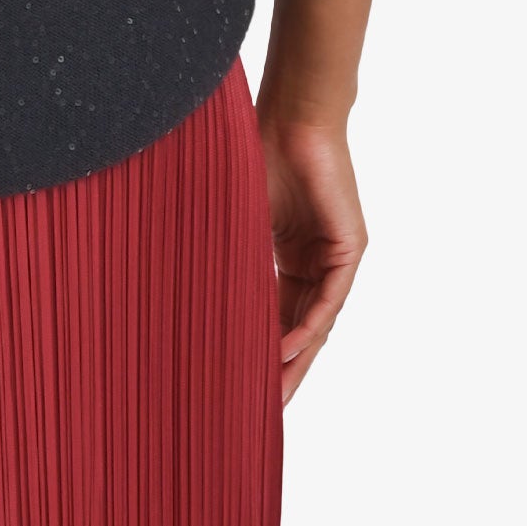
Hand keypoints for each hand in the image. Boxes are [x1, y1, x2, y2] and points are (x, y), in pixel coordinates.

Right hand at [256, 114, 367, 403]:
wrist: (291, 117)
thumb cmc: (258, 154)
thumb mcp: (237, 220)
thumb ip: (228, 256)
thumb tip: (177, 289)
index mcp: (288, 255)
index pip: (276, 313)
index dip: (259, 347)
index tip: (236, 380)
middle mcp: (315, 261)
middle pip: (300, 327)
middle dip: (282, 368)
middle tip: (261, 408)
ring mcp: (334, 257)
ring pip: (317, 320)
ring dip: (295, 357)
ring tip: (273, 392)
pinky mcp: (349, 248)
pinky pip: (330, 299)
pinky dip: (309, 326)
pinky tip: (286, 349)